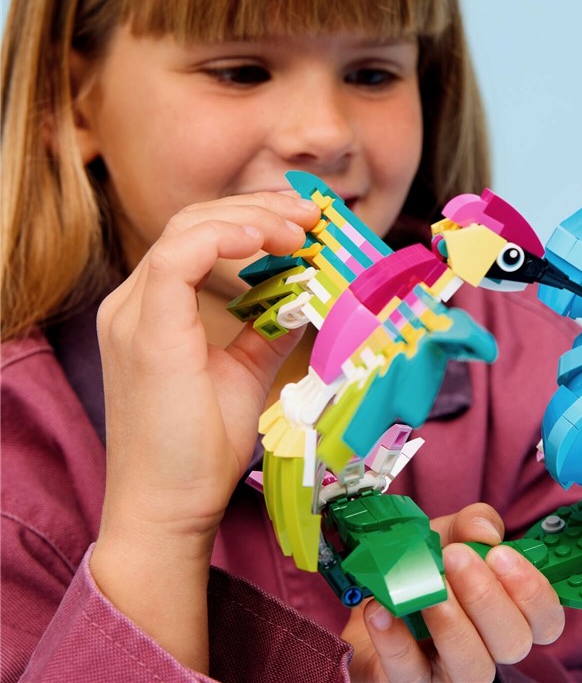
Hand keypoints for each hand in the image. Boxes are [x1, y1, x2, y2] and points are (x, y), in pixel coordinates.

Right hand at [90, 192, 319, 671]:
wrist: (169, 508)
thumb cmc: (202, 449)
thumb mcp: (246, 372)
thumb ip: (267, 329)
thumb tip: (307, 298)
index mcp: (155, 308)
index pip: (201, 235)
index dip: (256, 218)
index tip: (308, 224)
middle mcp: (133, 302)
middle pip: (196, 221)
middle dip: (261, 209)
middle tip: (314, 216)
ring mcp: (132, 314)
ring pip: (188, 228)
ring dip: (252, 218)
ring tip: (301, 228)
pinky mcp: (145, 331)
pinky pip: (179, 258)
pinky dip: (225, 238)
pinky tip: (266, 241)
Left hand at [344, 503, 565, 681]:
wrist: (376, 594)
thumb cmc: (428, 567)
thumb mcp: (452, 534)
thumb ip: (474, 524)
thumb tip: (485, 533)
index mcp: (512, 615)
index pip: (547, 620)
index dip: (532, 592)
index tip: (500, 554)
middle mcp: (490, 649)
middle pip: (513, 643)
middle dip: (487, 597)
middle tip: (456, 557)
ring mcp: (452, 673)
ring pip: (472, 667)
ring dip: (451, 623)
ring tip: (428, 589)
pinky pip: (408, 673)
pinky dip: (395, 640)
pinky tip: (381, 609)